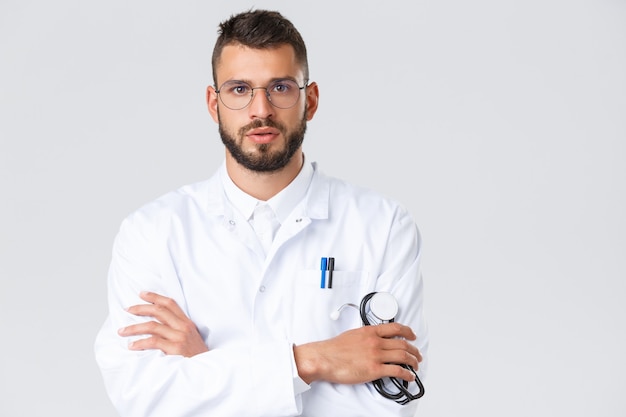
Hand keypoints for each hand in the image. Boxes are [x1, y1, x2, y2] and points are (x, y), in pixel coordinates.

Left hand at [118, 291, 208, 356]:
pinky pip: (154, 342)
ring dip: (134, 328)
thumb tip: (156, 325)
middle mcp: (183, 327)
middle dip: (141, 308)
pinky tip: (132, 346)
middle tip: (127, 309)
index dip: (155, 297)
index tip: (141, 294)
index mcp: (187, 323)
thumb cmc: (195, 356)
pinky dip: (140, 343)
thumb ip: (177, 330)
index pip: (170, 304)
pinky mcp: (176, 348)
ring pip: (153, 326)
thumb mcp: (190, 338)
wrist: (205, 371)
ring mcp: (180, 337)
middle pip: (159, 311)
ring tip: (122, 331)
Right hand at [293, 323, 421, 384]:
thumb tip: (373, 340)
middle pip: (402, 344)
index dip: (408, 332)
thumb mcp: (353, 334)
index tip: (412, 336)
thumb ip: (366, 336)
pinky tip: (409, 376)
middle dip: (414, 350)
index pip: (396, 328)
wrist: (325, 358)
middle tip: (417, 354)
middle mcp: (375, 342)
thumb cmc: (334, 348)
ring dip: (413, 361)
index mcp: (370, 331)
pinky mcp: (374, 369)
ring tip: (415, 365)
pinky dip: (407, 374)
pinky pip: (397, 371)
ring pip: (403, 356)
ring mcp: (376, 355)